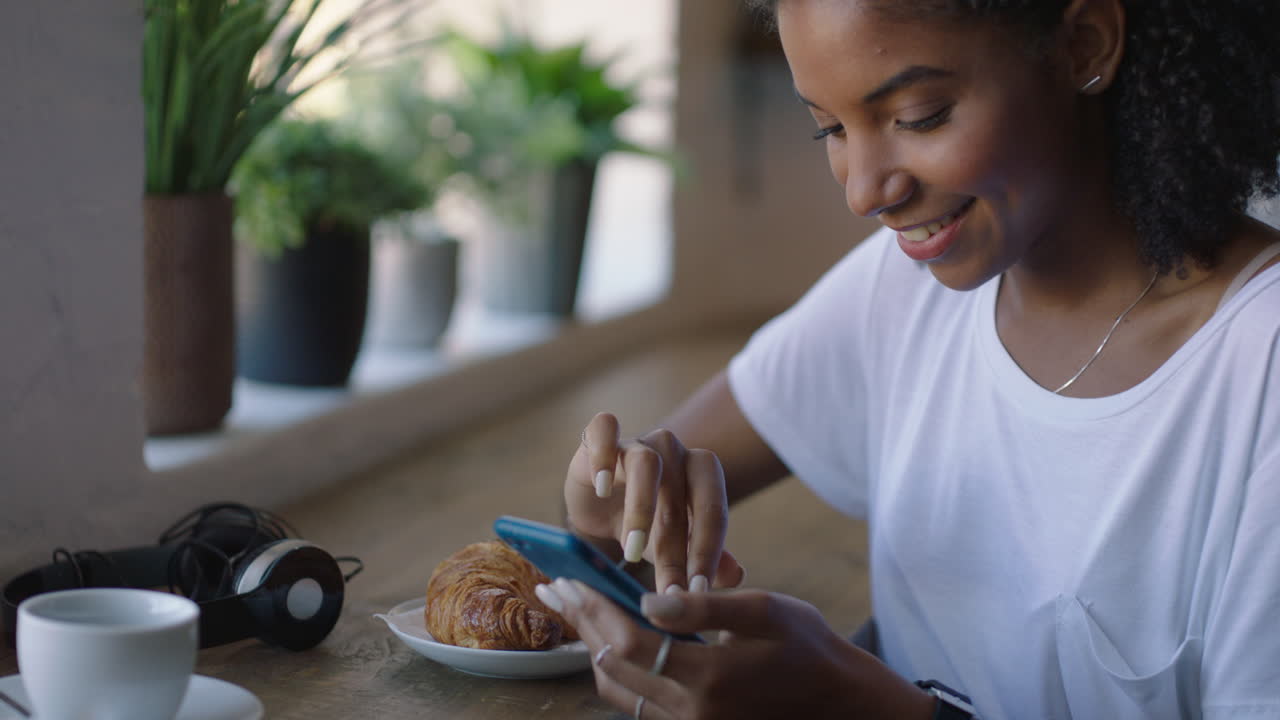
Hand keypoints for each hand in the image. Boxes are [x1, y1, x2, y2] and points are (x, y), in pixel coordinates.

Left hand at [535, 579, 934, 719]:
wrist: (838, 700)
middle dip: (581, 623)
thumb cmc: (807, 646)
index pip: (630, 641)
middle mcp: (691, 711)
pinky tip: (607, 640)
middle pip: (612, 666)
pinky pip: (635, 704)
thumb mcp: (765, 611)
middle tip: (555, 588)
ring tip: (574, 610)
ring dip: (591, 648)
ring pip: (616, 691)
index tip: (567, 579)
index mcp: (709, 677)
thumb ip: (705, 604)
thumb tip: (647, 599)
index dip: (593, 609)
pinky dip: (615, 670)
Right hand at [565, 412, 744, 592]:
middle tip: (669, 586)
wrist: (596, 512)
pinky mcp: (598, 438)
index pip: (714, 508)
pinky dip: (603, 454)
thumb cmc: (643, 527)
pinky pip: (604, 428)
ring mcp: (636, 442)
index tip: (698, 592)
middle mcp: (673, 451)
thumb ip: (705, 560)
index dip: (709, 551)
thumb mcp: (673, 549)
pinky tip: (601, 488)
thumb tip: (736, 574)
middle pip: (685, 488)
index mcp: (700, 474)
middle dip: (678, 543)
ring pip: (647, 462)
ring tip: (633, 551)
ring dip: (642, 509)